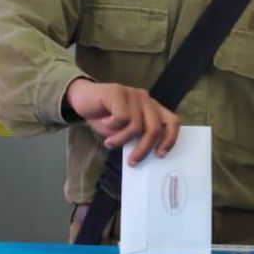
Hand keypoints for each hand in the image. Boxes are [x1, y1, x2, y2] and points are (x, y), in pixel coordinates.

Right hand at [65, 80, 180, 163]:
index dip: (170, 139)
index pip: (172, 122)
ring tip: (109, 143)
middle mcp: (146, 100)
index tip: (160, 155)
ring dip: (121, 140)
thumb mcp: (122, 132)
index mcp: (152, 109)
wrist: (81, 99)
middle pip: (155, 128)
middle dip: (143, 148)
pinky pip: (122, 117)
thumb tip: (141, 155)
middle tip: (131, 161)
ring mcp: (133, 94)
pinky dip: (111, 127)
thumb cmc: (103, 117)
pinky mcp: (119, 91)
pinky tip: (104, 124)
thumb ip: (134, 139)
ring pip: (137, 126)